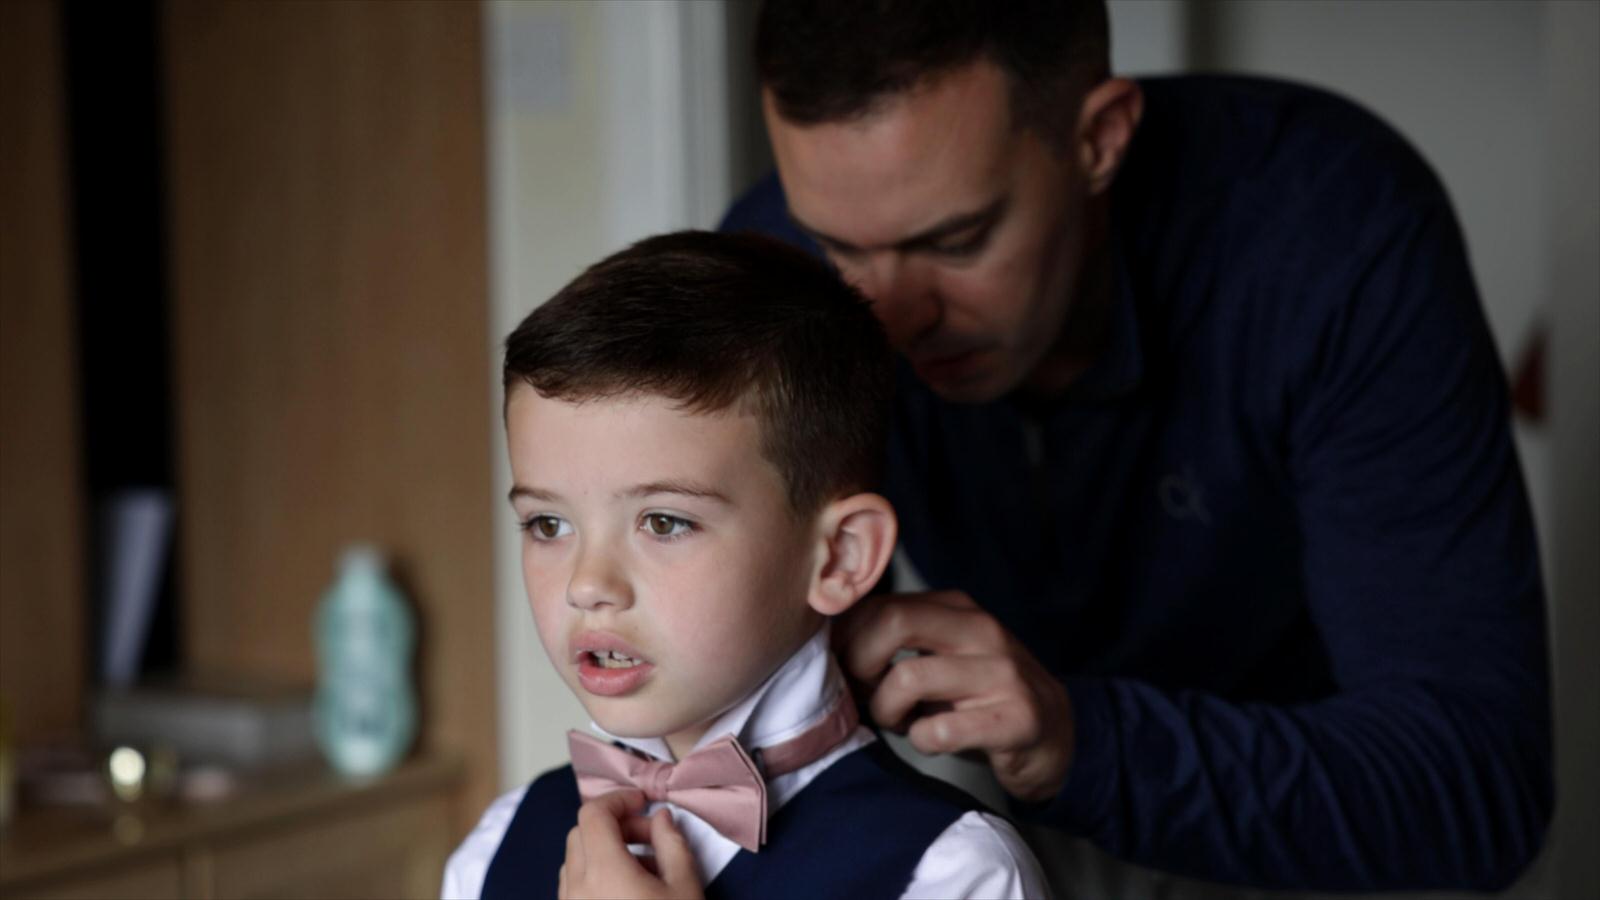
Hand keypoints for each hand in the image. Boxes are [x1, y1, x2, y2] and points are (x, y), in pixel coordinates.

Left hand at [559, 790, 702, 899]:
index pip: (593, 813)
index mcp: (604, 872)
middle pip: (582, 832)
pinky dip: (595, 874)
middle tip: (650, 837)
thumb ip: (672, 843)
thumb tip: (661, 818)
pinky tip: (625, 889)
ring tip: (642, 868)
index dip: (618, 799)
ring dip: (605, 850)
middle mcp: (577, 887)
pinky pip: (573, 884)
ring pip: (575, 858)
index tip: (643, 803)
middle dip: (616, 825)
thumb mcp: (685, 886)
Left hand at [835, 590, 1075, 803]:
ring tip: (898, 722)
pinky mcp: (1016, 719)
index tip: (841, 666)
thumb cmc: (981, 696)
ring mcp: (1002, 673)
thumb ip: (894, 640)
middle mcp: (982, 631)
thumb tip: (830, 643)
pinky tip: (930, 739)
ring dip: (886, 708)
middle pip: (893, 622)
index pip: (881, 602)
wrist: (1056, 734)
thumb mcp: (941, 655)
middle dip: (859, 661)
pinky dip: (922, 739)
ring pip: (910, 677)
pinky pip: (942, 729)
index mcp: (957, 609)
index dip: (847, 637)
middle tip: (861, 691)